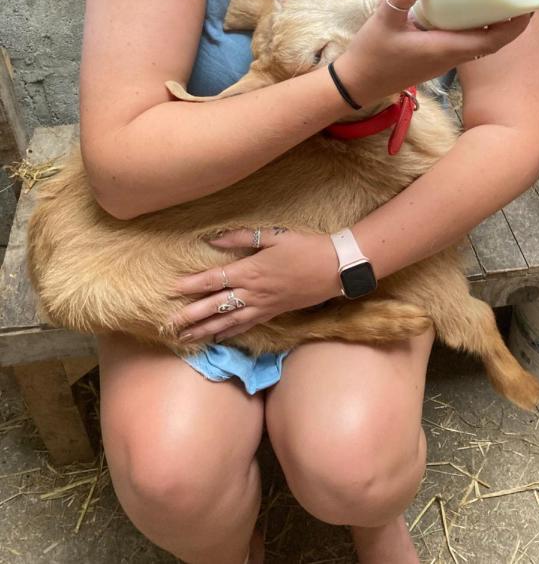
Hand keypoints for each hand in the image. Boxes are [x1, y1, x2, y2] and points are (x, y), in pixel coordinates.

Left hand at [170, 228, 339, 343]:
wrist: (334, 268)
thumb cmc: (305, 247)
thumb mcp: (275, 235)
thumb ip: (242, 237)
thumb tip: (213, 240)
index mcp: (251, 270)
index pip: (214, 279)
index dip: (192, 284)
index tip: (172, 288)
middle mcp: (252, 292)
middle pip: (215, 305)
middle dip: (190, 315)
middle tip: (168, 324)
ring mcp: (262, 306)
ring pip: (227, 321)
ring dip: (204, 330)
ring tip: (184, 338)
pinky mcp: (272, 313)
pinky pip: (246, 326)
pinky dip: (229, 334)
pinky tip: (216, 339)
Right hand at [336, 0, 532, 105]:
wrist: (356, 85)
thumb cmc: (370, 55)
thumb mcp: (384, 19)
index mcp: (447, 48)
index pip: (494, 39)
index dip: (516, 23)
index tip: (529, 2)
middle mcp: (451, 56)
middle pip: (494, 40)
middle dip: (511, 19)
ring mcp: (444, 60)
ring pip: (481, 42)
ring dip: (495, 23)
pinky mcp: (435, 58)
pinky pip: (466, 42)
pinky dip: (475, 25)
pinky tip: (467, 7)